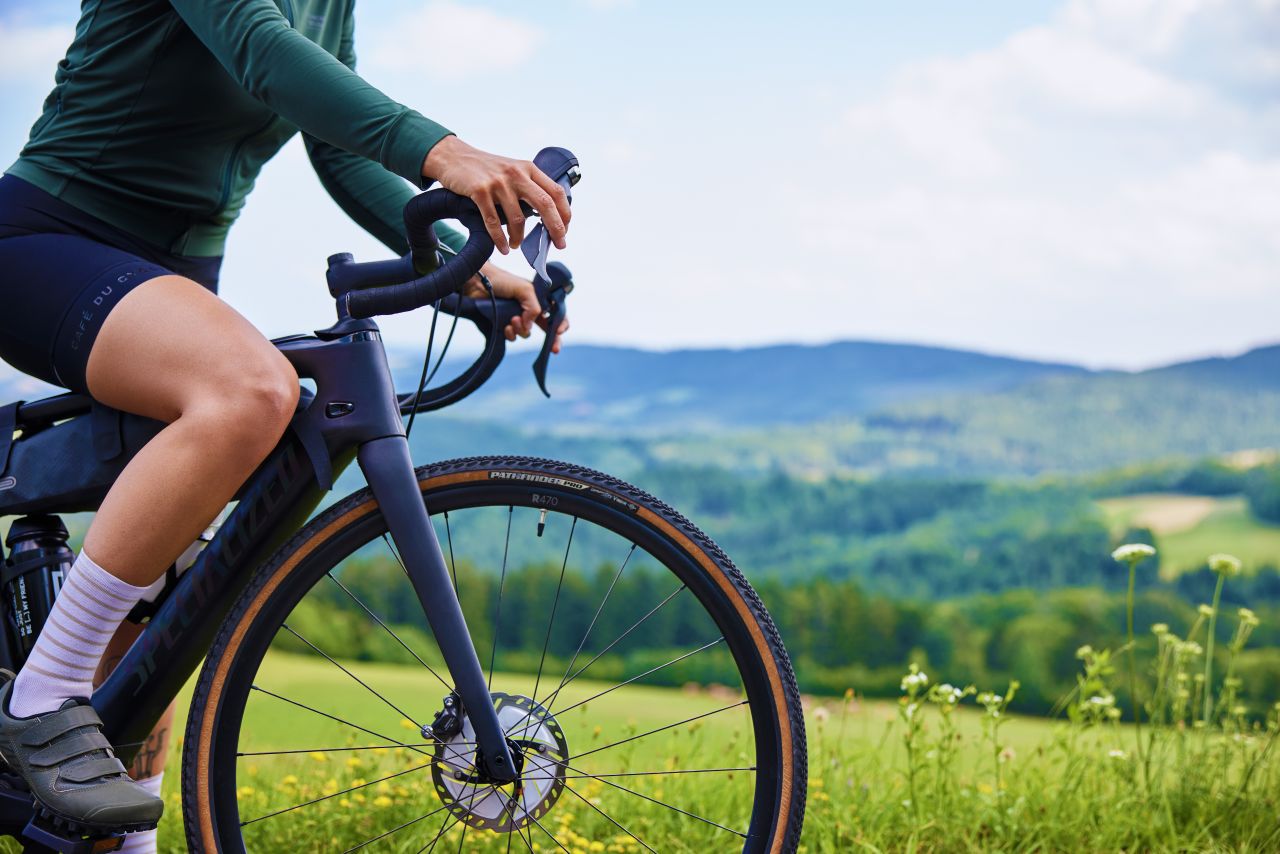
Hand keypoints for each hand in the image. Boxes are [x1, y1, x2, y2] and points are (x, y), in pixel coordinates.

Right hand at [423, 136, 570, 255]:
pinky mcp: (480, 191)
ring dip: (519, 238)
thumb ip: (528, 187)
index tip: (565, 231)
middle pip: (544, 204)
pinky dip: (499, 239)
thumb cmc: (485, 169)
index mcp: (529, 168)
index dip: (564, 214)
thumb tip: (546, 217)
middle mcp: (517, 173)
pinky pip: (494, 221)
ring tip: (516, 246)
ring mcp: (498, 182)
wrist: (453, 156)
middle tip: (558, 244)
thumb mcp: (512, 170)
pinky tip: (502, 248)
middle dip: (555, 228)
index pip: (556, 192)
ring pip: (518, 218)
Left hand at [464, 264, 569, 353]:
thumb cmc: (502, 281)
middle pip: (547, 329)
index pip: (555, 314)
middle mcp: (529, 310)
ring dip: (521, 330)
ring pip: (527, 333)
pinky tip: (505, 326)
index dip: (561, 323)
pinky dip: (510, 333)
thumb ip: (534, 308)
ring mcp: (517, 318)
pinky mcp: (504, 325)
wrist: (478, 283)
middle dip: (552, 340)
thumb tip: (530, 326)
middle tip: (554, 350)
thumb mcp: (525, 290)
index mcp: (538, 299)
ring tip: (512, 320)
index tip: (560, 331)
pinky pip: (513, 337)